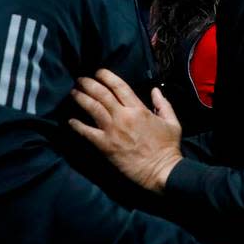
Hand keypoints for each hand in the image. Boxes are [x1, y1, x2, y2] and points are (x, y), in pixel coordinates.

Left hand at [68, 69, 181, 192]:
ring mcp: (113, 131)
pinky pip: (87, 132)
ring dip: (81, 98)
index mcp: (139, 109)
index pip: (119, 86)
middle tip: (80, 80)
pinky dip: (77, 126)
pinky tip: (70, 121)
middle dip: (89, 84)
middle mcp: (123, 116)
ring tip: (73, 93)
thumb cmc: (168, 147)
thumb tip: (155, 90)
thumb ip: (163, 104)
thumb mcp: (172, 122)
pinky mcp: (105, 146)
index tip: (98, 72)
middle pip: (102, 94)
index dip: (107, 76)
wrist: (161, 171)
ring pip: (93, 108)